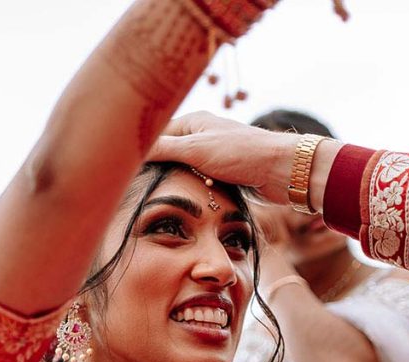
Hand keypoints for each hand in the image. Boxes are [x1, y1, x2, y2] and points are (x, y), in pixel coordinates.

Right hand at [148, 111, 339, 207]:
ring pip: (186, 169)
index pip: (157, 133)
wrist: (283, 170)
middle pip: (170, 152)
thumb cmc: (242, 154)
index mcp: (194, 121)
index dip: (141, 149)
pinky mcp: (226, 172)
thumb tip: (129, 150)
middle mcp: (203, 134)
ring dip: (181, 180)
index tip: (125, 168)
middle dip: (161, 168)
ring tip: (172, 190)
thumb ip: (163, 148)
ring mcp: (215, 154)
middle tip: (145, 185)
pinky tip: (197, 195)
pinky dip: (198, 188)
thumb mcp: (196, 149)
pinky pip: (202, 180)